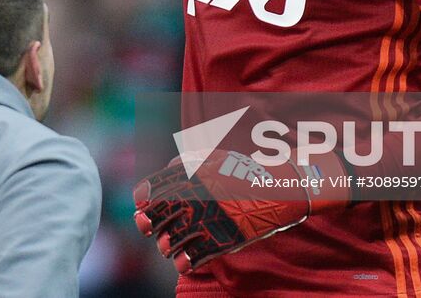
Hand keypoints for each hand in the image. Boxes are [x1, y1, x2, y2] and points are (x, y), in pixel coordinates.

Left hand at [133, 150, 343, 273]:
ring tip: (174, 245)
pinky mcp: (218, 243)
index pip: (146, 193)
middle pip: (152, 220)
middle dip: (150, 226)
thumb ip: (186, 162)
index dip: (143, 203)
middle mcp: (189, 199)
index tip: (145, 208)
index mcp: (185, 177)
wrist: (277, 188)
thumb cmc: (244, 171)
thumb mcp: (213, 158)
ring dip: (167, 246)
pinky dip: (184, 262)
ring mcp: (203, 222)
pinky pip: (188, 260)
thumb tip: (166, 168)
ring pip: (167, 244)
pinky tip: (187, 259)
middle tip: (154, 228)